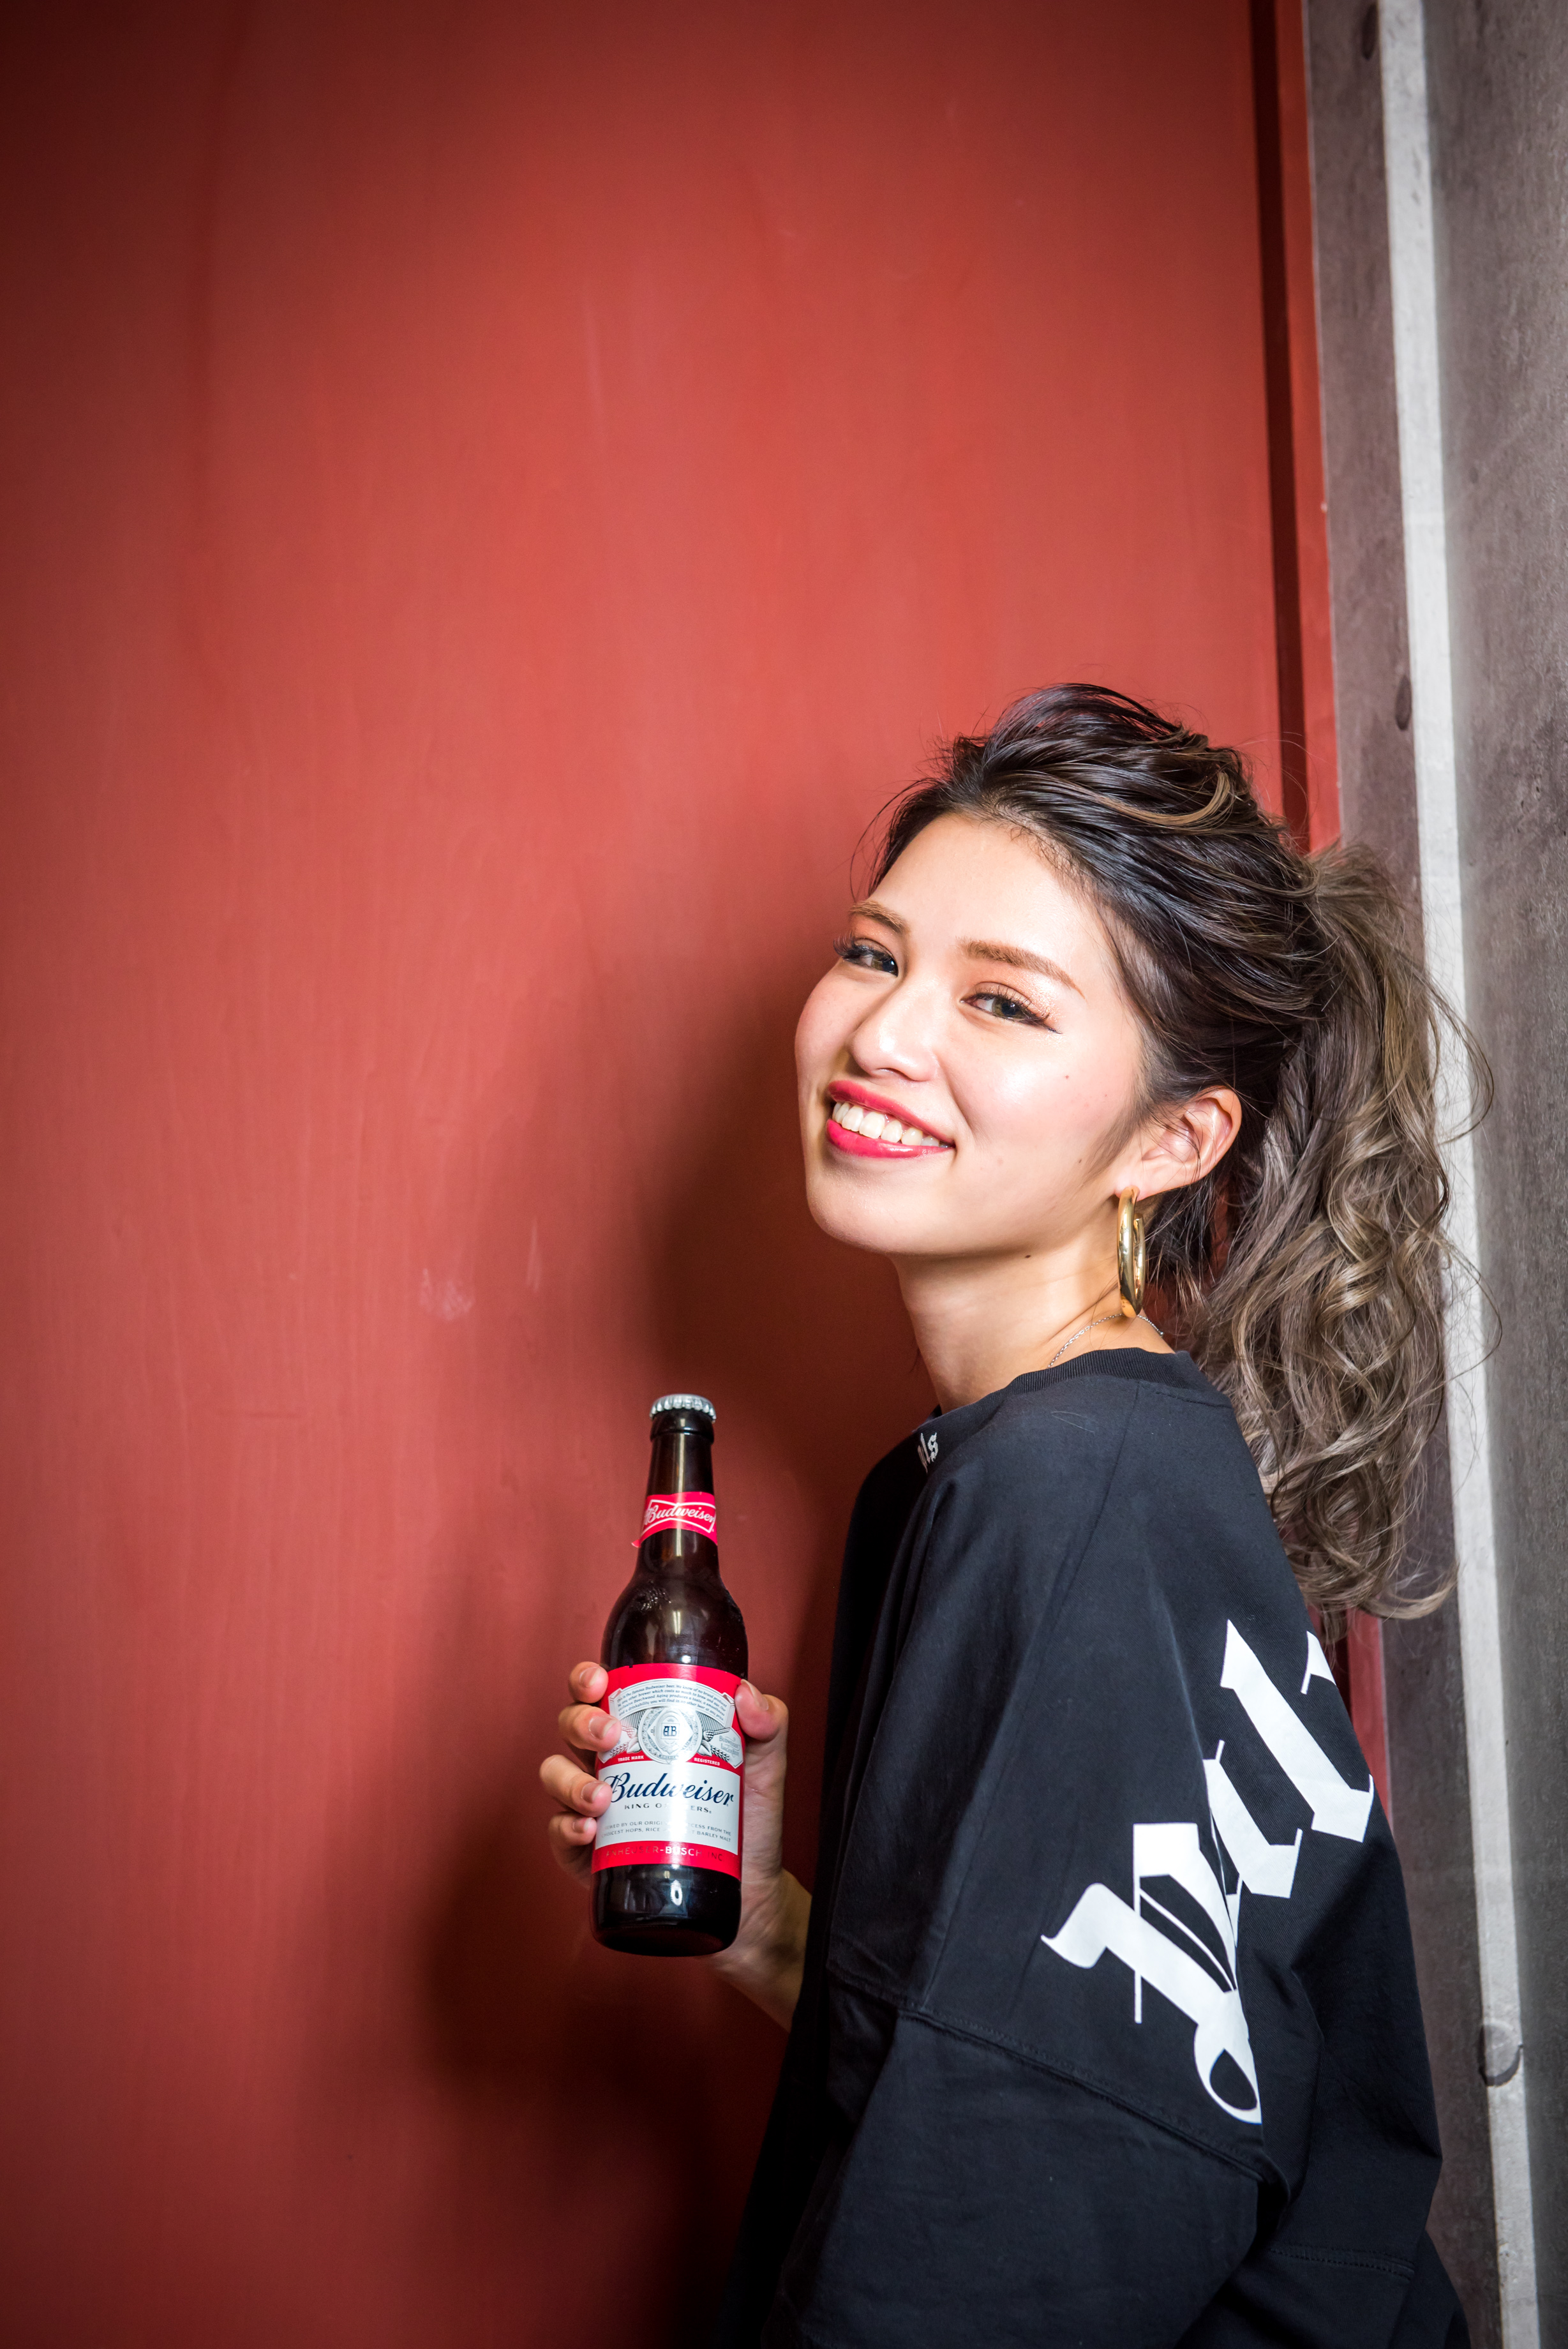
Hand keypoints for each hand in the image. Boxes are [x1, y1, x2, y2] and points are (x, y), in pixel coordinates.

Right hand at [539, 1662, 808, 2026]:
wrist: (748, 1893)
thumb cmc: (748, 1821)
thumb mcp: (764, 1767)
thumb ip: (768, 1724)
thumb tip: (745, 1693)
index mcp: (643, 1731)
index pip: (602, 1693)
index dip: (587, 1679)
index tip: (599, 1680)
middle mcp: (612, 1762)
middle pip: (571, 1726)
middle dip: (581, 1722)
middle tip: (610, 1734)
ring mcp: (596, 1807)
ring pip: (555, 1776)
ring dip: (569, 1781)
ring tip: (602, 1797)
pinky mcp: (590, 1854)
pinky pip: (559, 1834)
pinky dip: (566, 1828)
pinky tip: (590, 1830)